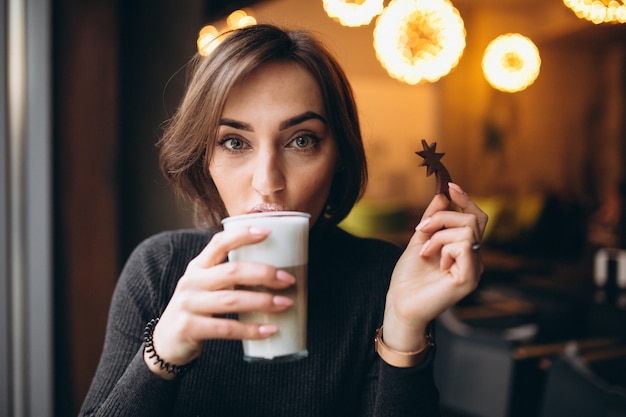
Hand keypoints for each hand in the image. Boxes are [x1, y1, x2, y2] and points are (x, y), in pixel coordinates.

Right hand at [144, 226, 294, 377]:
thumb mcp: (206, 286)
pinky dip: (251, 330)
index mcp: (198, 267)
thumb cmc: (197, 310)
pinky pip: (226, 328)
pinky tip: (269, 330)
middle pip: (232, 271)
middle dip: (264, 273)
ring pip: (231, 299)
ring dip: (263, 301)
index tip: (268, 232)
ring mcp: (188, 305)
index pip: (219, 243)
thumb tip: (275, 270)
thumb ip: (229, 276)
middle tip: (288, 279)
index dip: (242, 235)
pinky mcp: (189, 328)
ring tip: (285, 303)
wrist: (165, 343)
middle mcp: (191, 282)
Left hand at [382, 182, 487, 351]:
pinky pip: (464, 246)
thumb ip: (432, 219)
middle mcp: (474, 259)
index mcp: (464, 250)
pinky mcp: (469, 278)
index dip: (466, 200)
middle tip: (421, 228)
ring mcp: (474, 269)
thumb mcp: (419, 240)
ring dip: (439, 235)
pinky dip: (444, 248)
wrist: (400, 304)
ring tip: (425, 251)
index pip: (476, 218)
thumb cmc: (409, 277)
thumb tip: (443, 195)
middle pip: (472, 220)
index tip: (450, 185)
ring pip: (467, 230)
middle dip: (443, 217)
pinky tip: (435, 261)